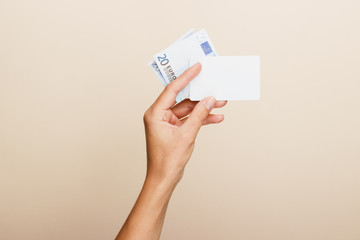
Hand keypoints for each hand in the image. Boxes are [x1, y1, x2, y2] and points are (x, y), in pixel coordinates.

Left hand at [143, 63, 226, 185]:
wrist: (164, 179)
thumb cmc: (167, 160)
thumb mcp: (186, 135)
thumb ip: (199, 115)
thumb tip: (209, 100)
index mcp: (155, 113)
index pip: (172, 90)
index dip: (186, 77)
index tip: (197, 67)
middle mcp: (159, 115)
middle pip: (182, 99)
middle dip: (201, 96)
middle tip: (215, 87)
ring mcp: (167, 122)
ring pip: (188, 109)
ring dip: (204, 108)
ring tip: (221, 104)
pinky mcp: (174, 129)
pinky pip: (189, 119)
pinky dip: (201, 119)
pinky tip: (216, 117)